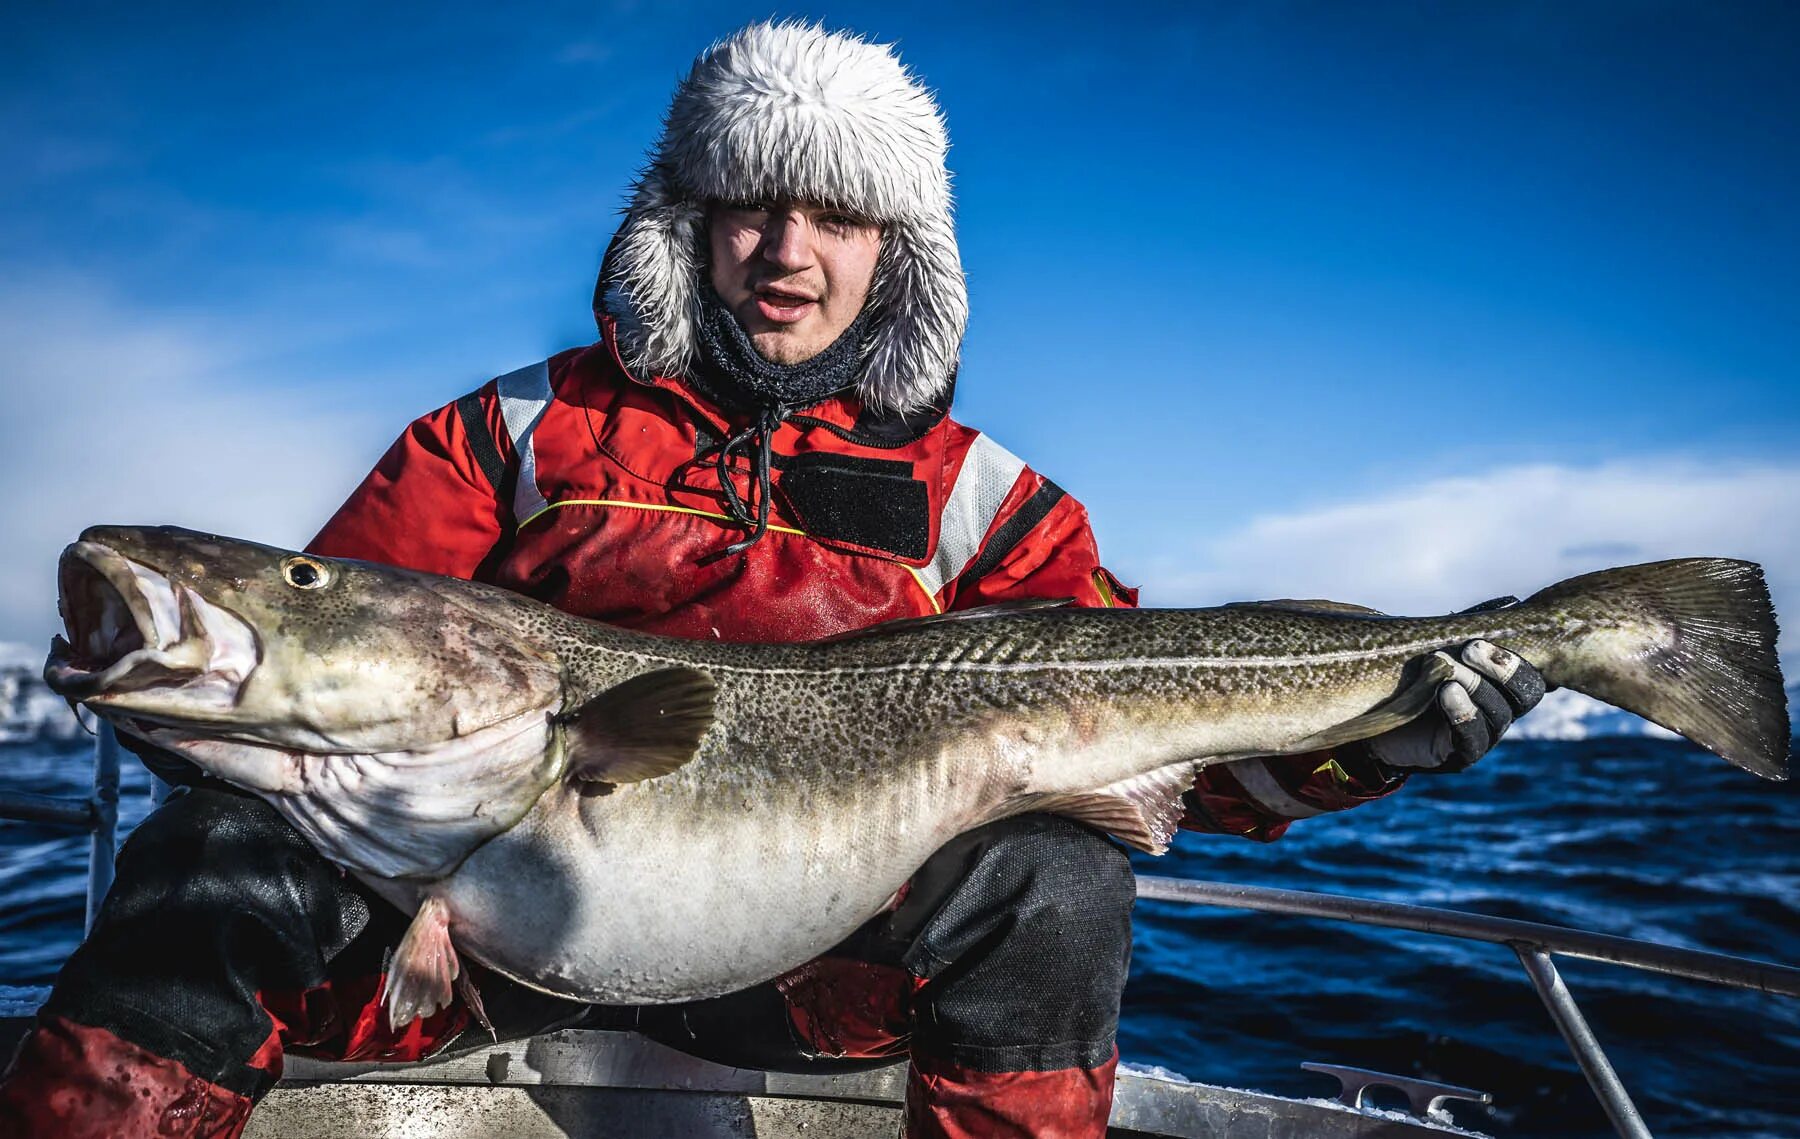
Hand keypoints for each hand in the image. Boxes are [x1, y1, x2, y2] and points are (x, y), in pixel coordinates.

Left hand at [1351, 640, 1545, 776]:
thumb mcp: (1435, 647)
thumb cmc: (1409, 676)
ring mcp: (1484, 734)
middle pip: (1525, 693)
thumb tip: (1508, 602)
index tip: (1487, 636)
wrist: (1372, 718)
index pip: (1531, 671)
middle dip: (1503, 668)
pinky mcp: (1460, 755)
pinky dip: (1462, 715)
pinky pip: (1472, 739)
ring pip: (1499, 714)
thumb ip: (1465, 629)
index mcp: (1501, 682)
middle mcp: (1500, 708)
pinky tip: (1446, 694)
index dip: (1519, 656)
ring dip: (1476, 687)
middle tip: (1469, 649)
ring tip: (1447, 672)